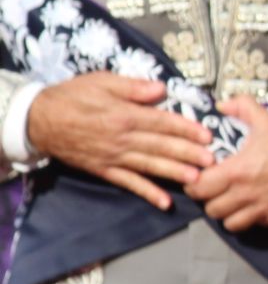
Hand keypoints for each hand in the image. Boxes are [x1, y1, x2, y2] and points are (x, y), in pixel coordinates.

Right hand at [25, 74, 214, 210]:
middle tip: (212, 160)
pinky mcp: (104, 170)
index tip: (207, 135)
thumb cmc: (74, 96)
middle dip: (188, 153)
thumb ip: (133, 87)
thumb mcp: (102, 82)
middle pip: (160, 146)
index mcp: (124, 115)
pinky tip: (165, 202)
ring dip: (174, 173)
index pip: (162, 123)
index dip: (186, 129)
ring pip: (149, 166)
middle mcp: (121, 139)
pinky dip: (147, 193)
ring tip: (196, 179)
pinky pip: (129, 183)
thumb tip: (161, 89)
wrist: (39, 120)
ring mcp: (113, 157)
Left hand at [184, 97, 267, 231]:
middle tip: (215, 190)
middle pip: (211, 209)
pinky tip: (255, 206)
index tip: (200, 177)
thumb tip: (222, 104)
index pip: (198, 188)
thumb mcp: (267, 120)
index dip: (195, 184)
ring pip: (229, 223)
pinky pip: (254, 225)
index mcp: (237, 170)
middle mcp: (246, 193)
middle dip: (210, 200)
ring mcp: (262, 209)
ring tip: (232, 202)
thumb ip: (242, 108)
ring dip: (228, 213)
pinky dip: (250, 218)